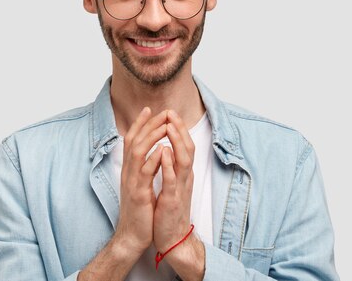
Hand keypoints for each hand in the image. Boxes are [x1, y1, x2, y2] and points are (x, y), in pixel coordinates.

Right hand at [113, 107, 167, 257]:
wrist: (132, 236)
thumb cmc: (139, 211)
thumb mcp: (140, 185)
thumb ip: (143, 168)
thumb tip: (151, 151)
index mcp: (129, 169)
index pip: (132, 140)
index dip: (140, 124)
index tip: (150, 109)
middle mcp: (128, 172)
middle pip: (134, 140)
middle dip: (148, 124)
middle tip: (160, 111)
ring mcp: (132, 182)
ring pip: (138, 152)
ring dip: (151, 137)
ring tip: (164, 125)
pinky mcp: (139, 194)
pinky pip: (145, 173)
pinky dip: (153, 160)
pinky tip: (162, 150)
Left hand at [152, 110, 194, 252]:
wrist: (172, 239)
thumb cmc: (168, 212)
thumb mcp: (171, 185)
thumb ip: (170, 168)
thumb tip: (166, 148)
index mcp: (182, 174)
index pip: (184, 146)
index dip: (178, 129)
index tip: (169, 113)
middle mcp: (184, 178)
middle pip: (187, 148)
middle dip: (179, 129)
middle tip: (171, 112)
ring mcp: (180, 188)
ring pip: (183, 160)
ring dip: (176, 141)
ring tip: (169, 125)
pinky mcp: (172, 200)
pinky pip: (172, 180)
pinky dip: (168, 165)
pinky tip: (164, 152)